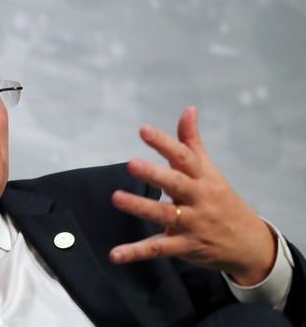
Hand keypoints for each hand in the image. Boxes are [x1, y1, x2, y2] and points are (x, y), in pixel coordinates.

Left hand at [109, 107, 276, 285]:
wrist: (248, 243)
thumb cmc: (222, 200)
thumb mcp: (210, 171)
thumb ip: (192, 142)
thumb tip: (189, 110)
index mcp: (203, 177)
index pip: (183, 156)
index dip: (164, 143)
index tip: (143, 129)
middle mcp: (198, 198)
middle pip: (175, 184)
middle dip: (155, 174)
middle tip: (132, 164)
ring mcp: (192, 224)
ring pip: (164, 215)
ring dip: (140, 207)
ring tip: (117, 198)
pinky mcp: (184, 246)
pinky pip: (158, 249)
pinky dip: (136, 252)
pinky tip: (115, 254)